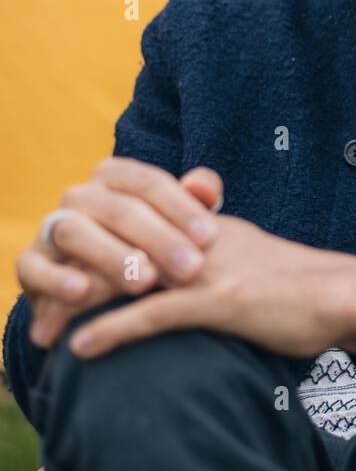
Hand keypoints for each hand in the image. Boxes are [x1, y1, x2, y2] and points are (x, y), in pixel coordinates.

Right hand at [16, 160, 223, 349]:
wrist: (100, 288)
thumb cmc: (150, 249)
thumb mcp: (176, 226)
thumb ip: (195, 204)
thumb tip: (208, 189)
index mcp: (114, 177)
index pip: (148, 182)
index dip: (181, 208)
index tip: (211, 238)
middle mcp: (80, 196)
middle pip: (118, 209)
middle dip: (158, 239)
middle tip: (192, 268)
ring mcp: (51, 228)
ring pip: (76, 232)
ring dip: (111, 257)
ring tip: (144, 283)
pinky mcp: (29, 264)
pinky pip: (35, 267)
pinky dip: (56, 279)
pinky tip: (82, 293)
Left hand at [65, 216, 355, 361]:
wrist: (346, 296)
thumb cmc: (300, 287)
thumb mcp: (246, 257)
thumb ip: (208, 255)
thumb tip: (177, 270)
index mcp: (201, 226)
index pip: (128, 228)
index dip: (87, 251)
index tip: (56, 278)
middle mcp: (197, 239)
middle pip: (115, 248)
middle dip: (69, 277)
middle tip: (36, 309)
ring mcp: (208, 268)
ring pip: (124, 277)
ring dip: (76, 305)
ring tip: (43, 331)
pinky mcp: (221, 301)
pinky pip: (153, 314)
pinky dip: (112, 330)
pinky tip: (82, 346)